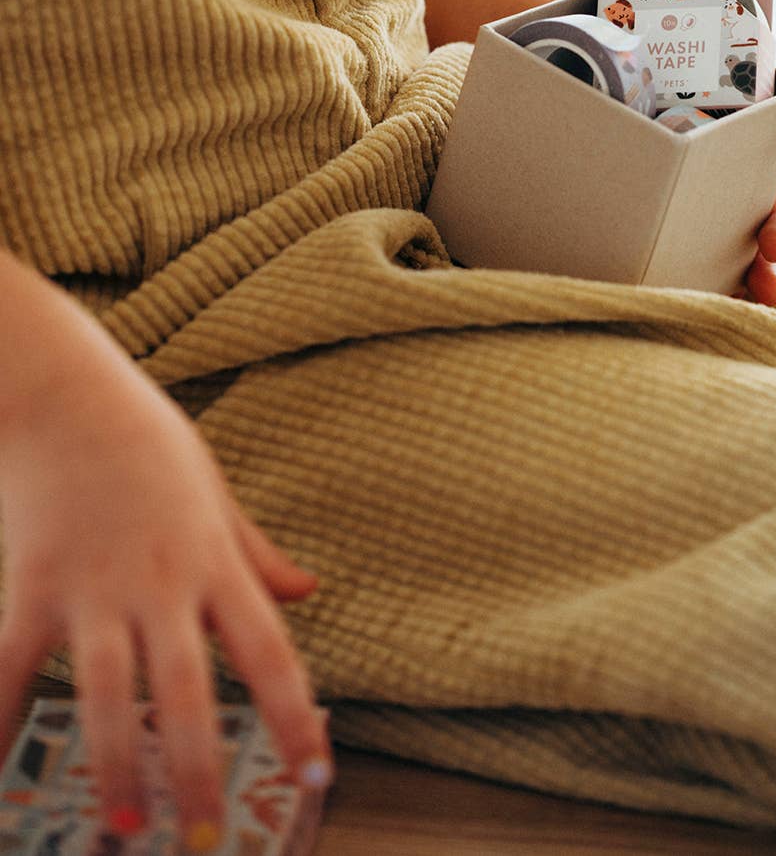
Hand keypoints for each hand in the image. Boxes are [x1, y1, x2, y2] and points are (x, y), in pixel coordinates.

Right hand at [0, 347, 332, 848]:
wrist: (64, 388)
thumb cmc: (144, 439)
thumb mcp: (214, 490)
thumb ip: (256, 551)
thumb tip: (311, 589)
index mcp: (213, 560)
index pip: (270, 649)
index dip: (296, 716)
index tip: (319, 774)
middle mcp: (161, 580)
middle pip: (187, 690)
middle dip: (199, 769)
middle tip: (205, 837)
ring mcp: (93, 583)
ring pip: (108, 693)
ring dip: (116, 767)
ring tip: (126, 828)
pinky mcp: (32, 581)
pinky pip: (11, 668)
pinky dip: (0, 724)